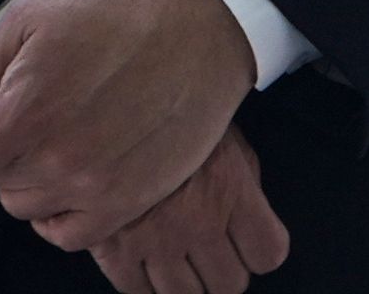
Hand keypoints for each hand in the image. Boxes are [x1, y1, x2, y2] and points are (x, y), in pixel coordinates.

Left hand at [0, 0, 253, 248]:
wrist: (197, 27)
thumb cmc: (114, 12)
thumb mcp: (26, 21)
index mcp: (26, 112)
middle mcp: (59, 160)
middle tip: (23, 114)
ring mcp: (98, 187)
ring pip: (27, 206)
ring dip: (28, 178)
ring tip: (54, 134)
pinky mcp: (131, 201)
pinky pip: (70, 233)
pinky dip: (59, 212)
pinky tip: (68, 175)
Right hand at [90, 126, 288, 293]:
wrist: (101, 94)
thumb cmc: (164, 108)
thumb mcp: (217, 133)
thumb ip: (241, 181)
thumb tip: (248, 216)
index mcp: (230, 188)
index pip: (267, 253)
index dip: (256, 250)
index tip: (243, 242)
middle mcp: (198, 220)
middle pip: (229, 284)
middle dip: (219, 270)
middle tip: (204, 250)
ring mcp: (154, 238)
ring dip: (181, 281)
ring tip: (169, 254)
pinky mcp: (112, 246)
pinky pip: (135, 290)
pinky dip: (139, 282)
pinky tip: (137, 256)